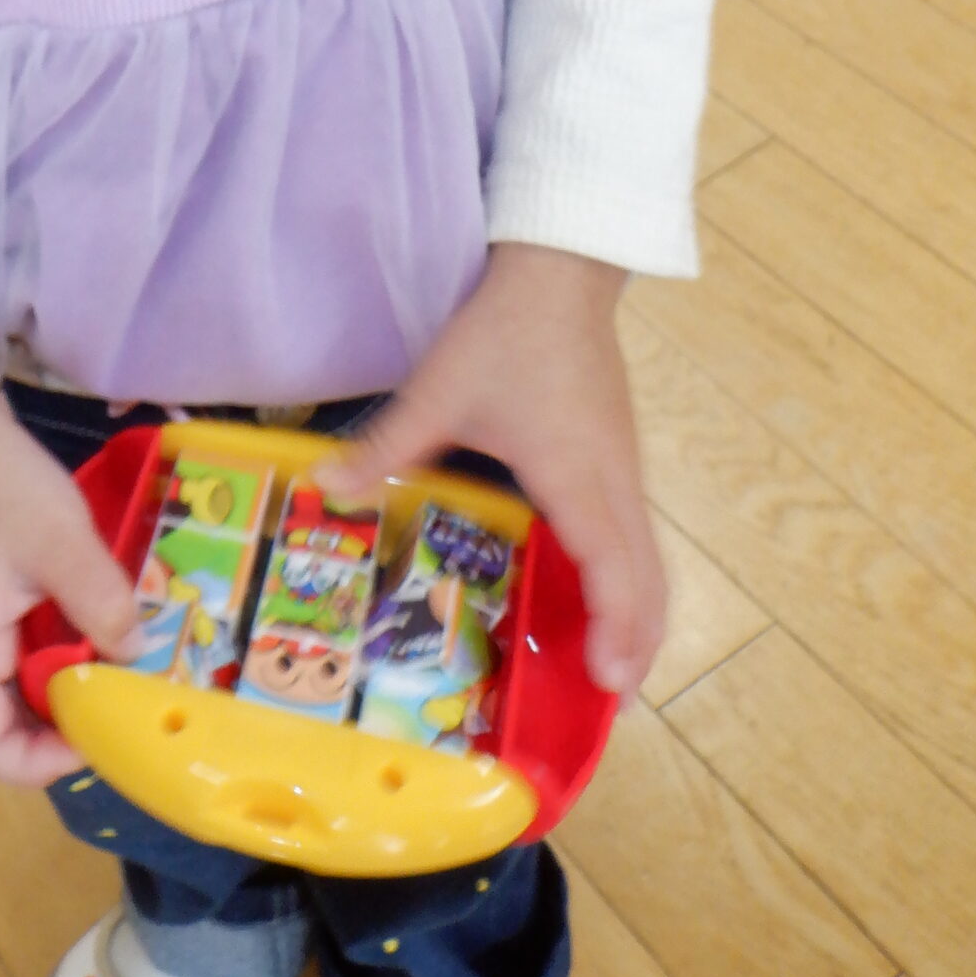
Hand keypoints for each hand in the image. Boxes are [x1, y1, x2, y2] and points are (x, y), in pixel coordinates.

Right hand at [0, 368, 139, 786]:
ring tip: (122, 673)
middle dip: (64, 728)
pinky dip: (66, 656)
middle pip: (5, 727)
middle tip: (121, 705)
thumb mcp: (63, 543)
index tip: (94, 735)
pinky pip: (28, 655)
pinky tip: (105, 633)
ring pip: (21, 691)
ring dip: (69, 690)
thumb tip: (137, 656)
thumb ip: (102, 605)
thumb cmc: (2, 488)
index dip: (39, 762)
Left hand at [316, 244, 664, 699]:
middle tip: (609, 703)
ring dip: (637, 614)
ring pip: (648, 558)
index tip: (607, 682)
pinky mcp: (619, 454)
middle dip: (635, 645)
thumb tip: (327, 483)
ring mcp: (623, 468)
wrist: (559, 273)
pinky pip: (636, 533)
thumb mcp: (440, 387)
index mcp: (575, 476)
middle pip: (647, 579)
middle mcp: (612, 482)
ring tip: (609, 666)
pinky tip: (596, 592)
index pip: (612, 568)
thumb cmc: (506, 335)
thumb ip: (387, 443)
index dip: (616, 630)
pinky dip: (629, 578)